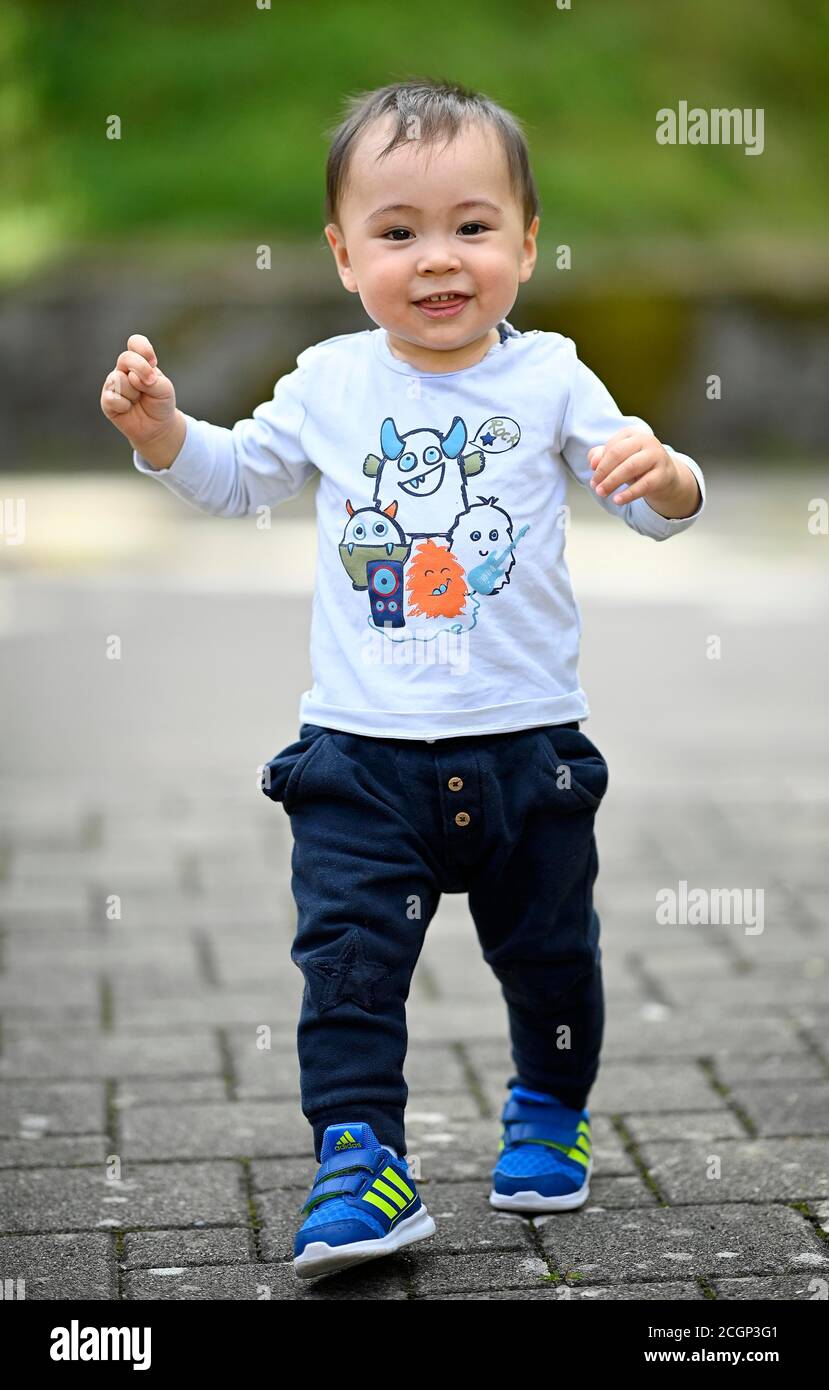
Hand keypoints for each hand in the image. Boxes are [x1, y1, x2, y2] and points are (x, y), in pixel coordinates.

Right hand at [100, 333, 178, 455]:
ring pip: (119, 379)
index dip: (143, 348)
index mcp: (139, 361)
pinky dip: (124, 405)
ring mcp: (113, 384)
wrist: (157, 427)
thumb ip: (151, 379)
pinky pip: (112, 397)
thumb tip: (131, 377)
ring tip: (138, 400)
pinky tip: (128, 408)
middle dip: (141, 369)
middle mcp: (123, 369)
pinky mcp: (107, 401)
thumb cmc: (160, 403)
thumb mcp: (164, 389)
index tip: (153, 362)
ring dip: (134, 392)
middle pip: (125, 358)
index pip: (135, 343)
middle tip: (151, 382)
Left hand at [588, 429, 699, 517]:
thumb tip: (593, 462)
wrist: (664, 477)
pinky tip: (617, 500)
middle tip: (594, 486)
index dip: (599, 462)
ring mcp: (657, 456)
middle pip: (617, 454)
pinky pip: (643, 485)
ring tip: (602, 492)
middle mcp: (646, 440)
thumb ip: (601, 456)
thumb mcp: (618, 460)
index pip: (611, 446)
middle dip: (602, 471)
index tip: (593, 474)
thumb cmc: (637, 466)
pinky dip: (628, 494)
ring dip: (612, 482)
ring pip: (630, 467)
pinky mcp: (663, 474)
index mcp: (633, 433)